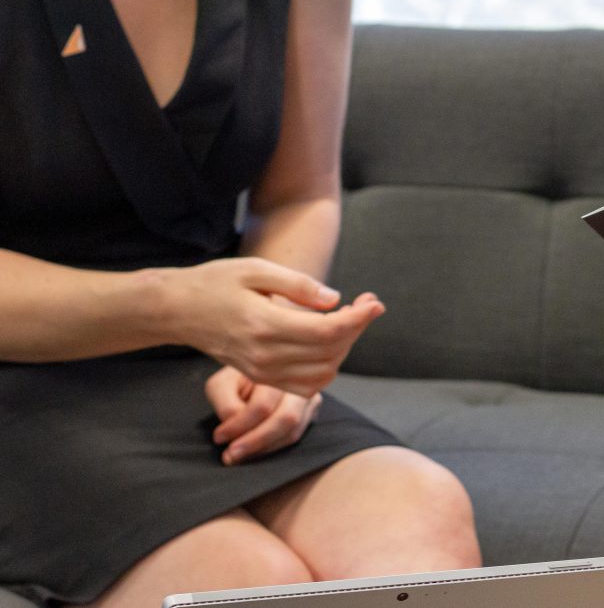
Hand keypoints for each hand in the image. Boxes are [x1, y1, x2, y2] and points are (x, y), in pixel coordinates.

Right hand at [165, 257, 385, 395]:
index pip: (327, 332)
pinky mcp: (260, 377)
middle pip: (331, 353)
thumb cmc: (216, 283)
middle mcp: (264, 355)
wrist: (176, 311)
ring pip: (323, 373)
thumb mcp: (256, 270)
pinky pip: (306, 384)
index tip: (376, 302)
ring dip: (344, 349)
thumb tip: (336, 299)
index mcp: (264, 325)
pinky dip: (327, 366)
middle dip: (357, 328)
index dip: (358, 319)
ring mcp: (261, 371)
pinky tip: (330, 340)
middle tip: (367, 303)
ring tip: (349, 320)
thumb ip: (298, 285)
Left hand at [205, 365, 322, 464]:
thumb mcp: (222, 385)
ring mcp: (310, 396)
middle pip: (286, 418)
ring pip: (292, 431)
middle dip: (256, 442)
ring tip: (240, 455)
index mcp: (276, 369)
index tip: (219, 437)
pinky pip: (295, 436)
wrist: (257, 376)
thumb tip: (237, 431)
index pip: (263, 405)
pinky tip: (255, 449)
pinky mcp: (311, 411)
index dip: (239, 425)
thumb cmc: (238, 380)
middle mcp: (300, 382)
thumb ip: (227, 405)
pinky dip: (272, 447)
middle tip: (232, 455)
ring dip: (263, 448)